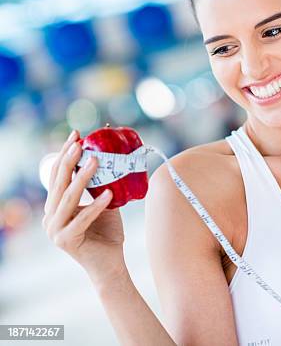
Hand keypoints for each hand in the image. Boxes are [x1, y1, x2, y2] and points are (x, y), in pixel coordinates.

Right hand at [43, 130, 126, 282]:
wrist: (110, 265)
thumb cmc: (107, 233)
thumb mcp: (103, 203)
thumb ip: (101, 185)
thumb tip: (111, 158)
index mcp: (55, 207)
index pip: (57, 175)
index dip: (64, 154)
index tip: (76, 135)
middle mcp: (50, 217)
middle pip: (59, 183)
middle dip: (69, 160)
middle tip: (81, 142)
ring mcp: (55, 230)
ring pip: (68, 198)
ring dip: (82, 177)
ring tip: (96, 161)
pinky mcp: (66, 241)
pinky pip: (82, 218)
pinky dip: (95, 205)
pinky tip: (108, 193)